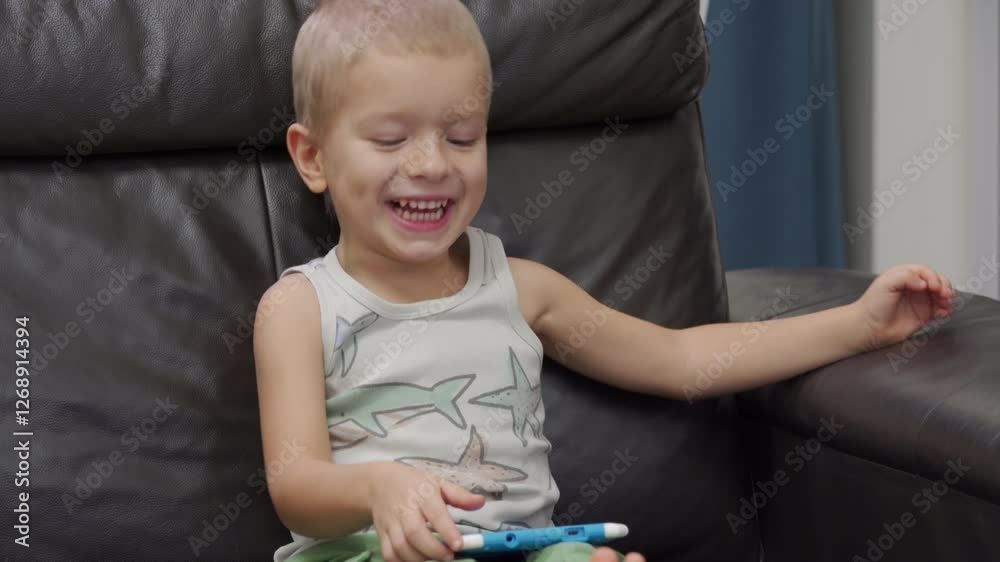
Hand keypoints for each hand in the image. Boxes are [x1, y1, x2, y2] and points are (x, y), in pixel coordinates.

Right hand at [367, 462, 485, 561]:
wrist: (379, 482)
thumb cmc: (413, 484)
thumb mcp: (438, 483)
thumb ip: (460, 495)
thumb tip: (480, 502)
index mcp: (422, 493)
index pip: (435, 512)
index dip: (447, 530)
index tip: (459, 545)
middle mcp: (405, 508)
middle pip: (414, 533)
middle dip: (433, 549)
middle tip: (449, 556)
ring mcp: (391, 523)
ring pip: (400, 546)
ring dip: (419, 558)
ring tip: (435, 559)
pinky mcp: (382, 534)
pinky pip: (389, 554)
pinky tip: (417, 561)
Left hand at [853, 264, 953, 349]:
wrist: (870, 327)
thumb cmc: (873, 305)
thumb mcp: (886, 283)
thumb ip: (906, 277)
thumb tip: (924, 283)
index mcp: (904, 275)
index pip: (926, 271)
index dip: (933, 277)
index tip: (932, 286)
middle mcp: (914, 287)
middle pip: (938, 281)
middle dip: (944, 286)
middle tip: (943, 294)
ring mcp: (920, 300)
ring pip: (942, 294)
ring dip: (948, 297)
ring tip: (944, 303)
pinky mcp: (924, 314)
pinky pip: (941, 309)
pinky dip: (946, 309)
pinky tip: (941, 313)